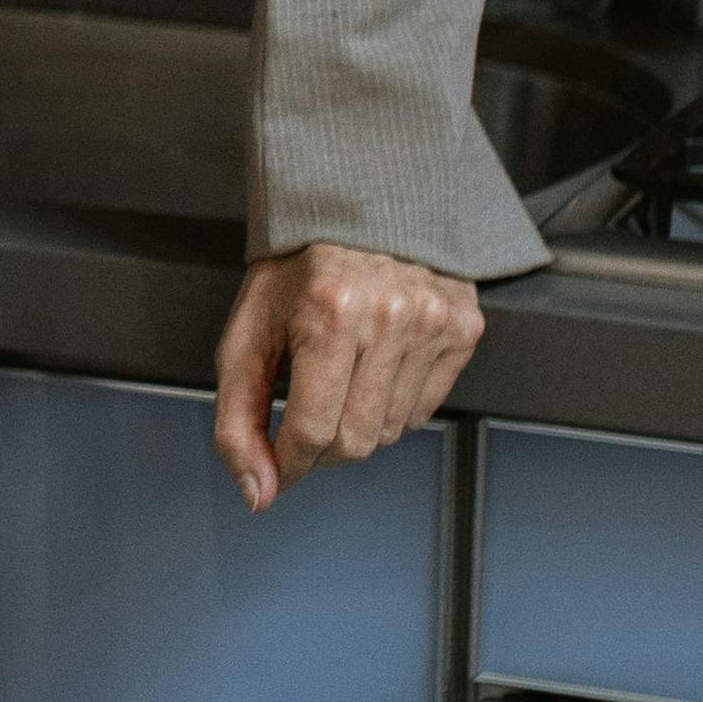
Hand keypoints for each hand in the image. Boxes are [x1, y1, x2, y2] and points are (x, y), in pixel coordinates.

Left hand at [210, 243, 482, 511]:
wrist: (358, 208)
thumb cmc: (294, 273)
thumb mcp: (247, 336)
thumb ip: (238, 419)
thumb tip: (257, 493)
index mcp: (328, 314)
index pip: (311, 430)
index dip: (287, 464)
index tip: (276, 469)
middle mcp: (389, 317)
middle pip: (355, 440)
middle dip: (320, 450)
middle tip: (304, 424)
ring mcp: (433, 322)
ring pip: (391, 431)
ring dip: (357, 427)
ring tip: (339, 382)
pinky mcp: (464, 327)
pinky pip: (425, 408)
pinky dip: (392, 407)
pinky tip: (374, 369)